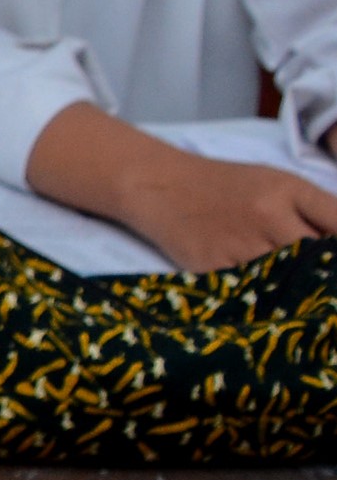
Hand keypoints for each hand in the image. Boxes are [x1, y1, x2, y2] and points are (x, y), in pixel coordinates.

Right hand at [113, 146, 336, 273]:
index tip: (334, 264)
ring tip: (289, 287)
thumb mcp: (279, 184)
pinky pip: (251, 291)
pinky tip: (261, 293)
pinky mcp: (212, 268)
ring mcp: (238, 244)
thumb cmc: (228, 186)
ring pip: (286, 281)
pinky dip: (260, 296)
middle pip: (316, 260)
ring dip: (293, 288)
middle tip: (320, 283)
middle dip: (322, 273)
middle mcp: (266, 216)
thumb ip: (320, 211)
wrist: (160, 185)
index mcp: (287, 191)